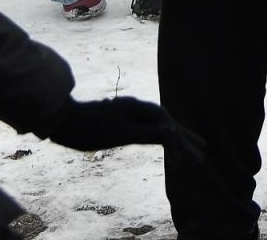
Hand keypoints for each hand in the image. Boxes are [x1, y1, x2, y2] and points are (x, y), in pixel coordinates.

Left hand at [45, 96, 206, 162]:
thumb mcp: (118, 134)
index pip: (167, 126)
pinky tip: (166, 142)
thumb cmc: (88, 129)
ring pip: (159, 126)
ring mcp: (130, 113)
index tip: (192, 159)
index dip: (181, 143)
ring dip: (176, 139)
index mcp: (138, 109)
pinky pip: (149, 128)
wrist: (62, 120)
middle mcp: (137, 108)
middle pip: (167, 123)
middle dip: (185, 139)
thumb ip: (146, 133)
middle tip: (203, 153)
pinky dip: (161, 138)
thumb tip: (171, 132)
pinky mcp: (124, 120)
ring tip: (189, 151)